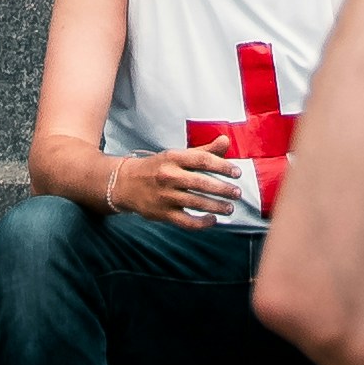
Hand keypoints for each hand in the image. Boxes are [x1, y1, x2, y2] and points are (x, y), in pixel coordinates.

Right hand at [105, 146, 253, 226]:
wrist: (126, 183)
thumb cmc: (157, 167)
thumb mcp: (177, 155)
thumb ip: (203, 151)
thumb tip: (226, 141)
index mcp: (173, 157)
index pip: (202, 160)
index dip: (222, 166)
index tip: (237, 173)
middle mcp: (168, 175)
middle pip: (201, 183)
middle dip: (222, 189)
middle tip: (237, 193)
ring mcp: (165, 196)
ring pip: (195, 202)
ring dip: (216, 206)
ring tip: (230, 208)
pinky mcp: (162, 214)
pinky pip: (185, 221)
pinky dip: (201, 223)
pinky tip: (212, 220)